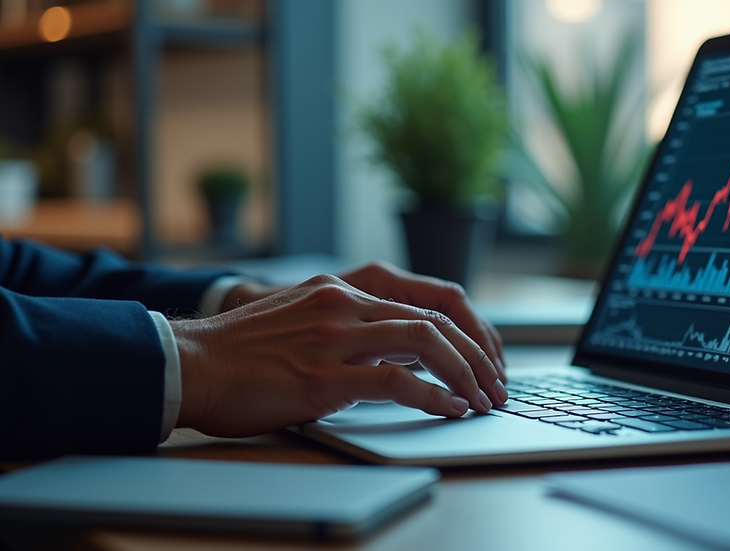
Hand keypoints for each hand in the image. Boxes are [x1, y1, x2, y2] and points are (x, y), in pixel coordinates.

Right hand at [173, 273, 506, 437]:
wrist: (189, 363)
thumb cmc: (244, 353)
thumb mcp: (303, 320)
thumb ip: (351, 328)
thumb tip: (405, 359)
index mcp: (342, 290)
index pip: (426, 303)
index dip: (467, 333)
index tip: (485, 361)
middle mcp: (344, 304)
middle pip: (435, 320)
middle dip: (477, 355)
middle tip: (495, 385)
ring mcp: (335, 337)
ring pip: (424, 341)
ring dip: (464, 373)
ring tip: (481, 399)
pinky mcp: (323, 376)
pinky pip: (396, 381)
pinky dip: (432, 396)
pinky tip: (449, 408)